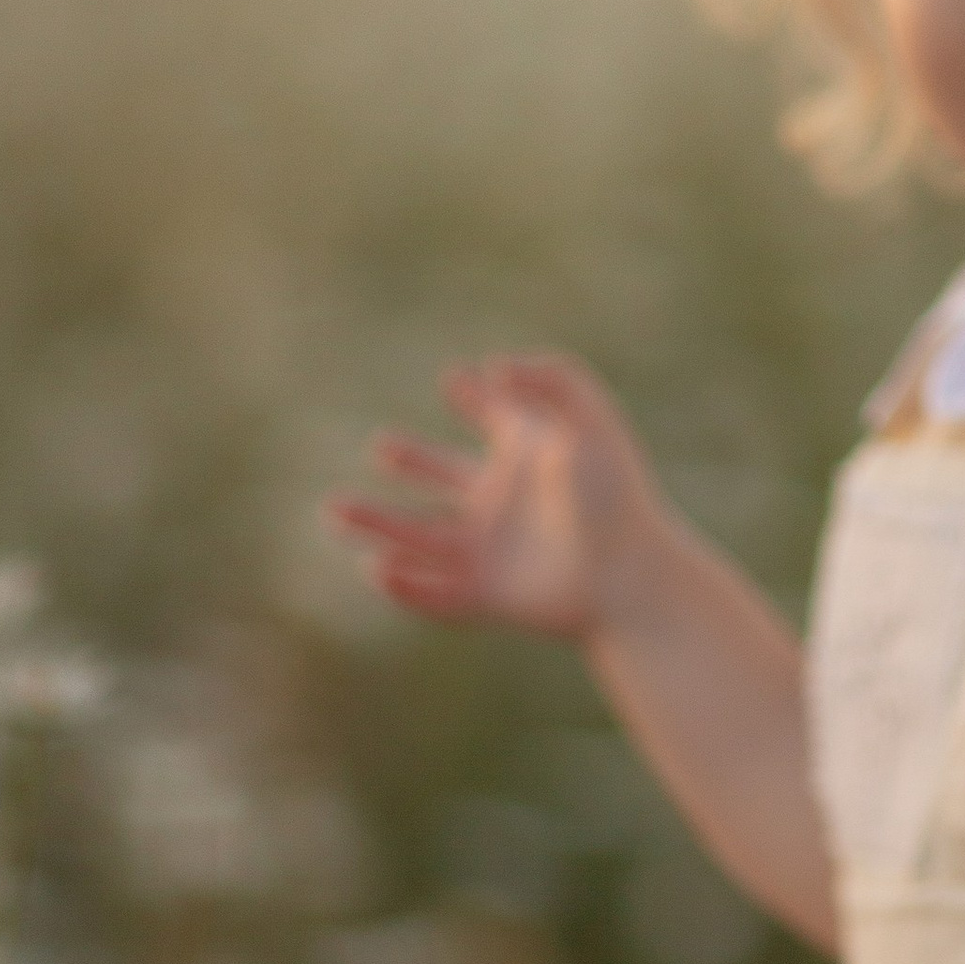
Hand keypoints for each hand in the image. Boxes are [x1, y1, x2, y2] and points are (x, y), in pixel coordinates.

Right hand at [329, 354, 672, 642]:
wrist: (630, 576)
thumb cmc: (615, 497)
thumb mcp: (590, 424)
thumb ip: (550, 381)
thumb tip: (493, 366)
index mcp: (531, 458)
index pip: (499, 418)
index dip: (478, 396)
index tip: (458, 376)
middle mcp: (505, 503)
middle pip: (446, 478)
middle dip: (411, 462)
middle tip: (380, 446)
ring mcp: (492, 551)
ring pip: (422, 538)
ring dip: (379, 524)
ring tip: (334, 510)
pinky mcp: (487, 597)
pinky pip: (436, 595)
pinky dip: (406, 587)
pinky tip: (378, 570)